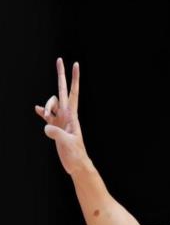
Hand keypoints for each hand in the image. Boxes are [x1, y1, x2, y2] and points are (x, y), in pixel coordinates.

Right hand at [35, 58, 87, 174]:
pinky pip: (46, 115)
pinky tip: (38, 110)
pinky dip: (42, 111)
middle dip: (61, 75)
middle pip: (63, 91)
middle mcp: (67, 115)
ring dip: (45, 105)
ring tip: (44, 114)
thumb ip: (56, 133)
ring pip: (50, 103)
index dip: (74, 79)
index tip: (75, 64)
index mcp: (72, 115)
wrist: (76, 164)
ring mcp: (60, 120)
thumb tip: (46, 126)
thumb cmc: (75, 154)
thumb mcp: (67, 143)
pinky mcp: (55, 128)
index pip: (73, 93)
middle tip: (60, 59)